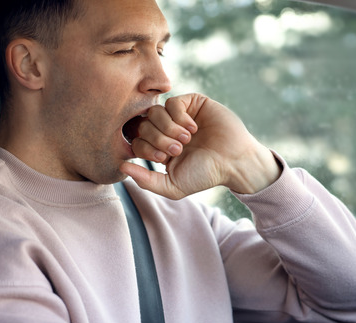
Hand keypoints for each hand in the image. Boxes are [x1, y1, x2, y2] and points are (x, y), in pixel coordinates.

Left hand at [120, 93, 280, 198]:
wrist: (233, 162)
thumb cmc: (205, 175)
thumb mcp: (172, 186)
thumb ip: (146, 181)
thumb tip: (121, 167)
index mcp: (160, 148)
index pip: (137, 140)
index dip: (146, 148)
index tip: (164, 158)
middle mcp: (167, 130)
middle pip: (143, 125)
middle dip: (158, 139)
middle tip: (177, 149)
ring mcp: (179, 115)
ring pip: (155, 112)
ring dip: (169, 128)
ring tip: (187, 139)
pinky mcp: (193, 103)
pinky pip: (173, 102)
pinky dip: (180, 116)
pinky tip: (193, 127)